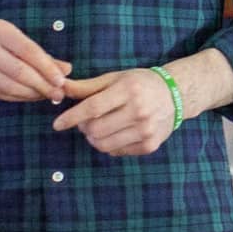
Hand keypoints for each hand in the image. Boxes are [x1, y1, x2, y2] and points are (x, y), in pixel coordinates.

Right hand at [0, 19, 70, 101]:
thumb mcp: (15, 39)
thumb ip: (41, 55)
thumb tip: (67, 69)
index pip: (28, 50)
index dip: (47, 67)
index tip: (62, 80)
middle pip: (19, 71)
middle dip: (42, 85)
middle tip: (58, 94)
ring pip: (10, 86)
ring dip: (32, 94)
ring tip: (47, 96)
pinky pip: (1, 95)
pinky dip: (19, 98)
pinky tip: (30, 97)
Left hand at [54, 68, 178, 155]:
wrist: (174, 95)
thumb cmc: (139, 84)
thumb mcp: (115, 79)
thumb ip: (87, 86)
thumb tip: (60, 88)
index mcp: (128, 90)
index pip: (92, 107)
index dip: (71, 117)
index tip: (57, 124)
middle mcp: (139, 111)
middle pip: (95, 130)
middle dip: (84, 128)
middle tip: (86, 121)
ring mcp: (146, 131)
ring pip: (104, 145)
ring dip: (94, 138)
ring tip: (99, 127)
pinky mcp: (149, 145)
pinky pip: (116, 152)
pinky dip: (109, 145)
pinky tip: (116, 133)